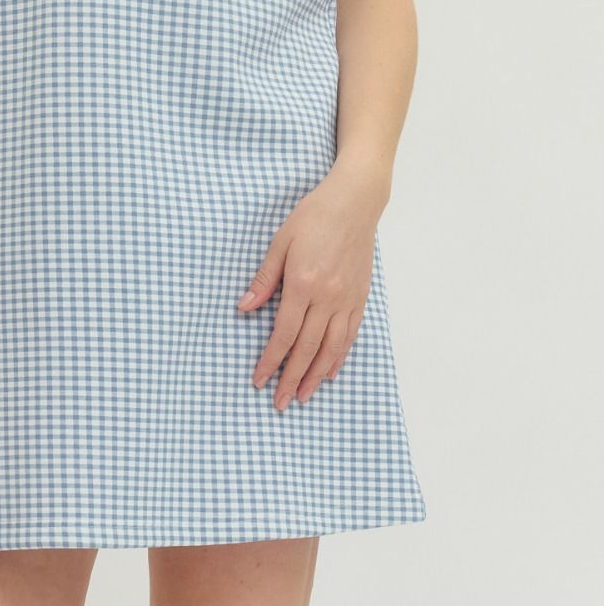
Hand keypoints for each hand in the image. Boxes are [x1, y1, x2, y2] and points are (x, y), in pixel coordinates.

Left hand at [236, 164, 386, 410]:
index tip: (259, 379)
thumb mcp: (281, 242)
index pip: (284, 334)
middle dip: (291, 378)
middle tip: (280, 402)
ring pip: (331, 348)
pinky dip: (339, 357)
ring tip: (303, 396)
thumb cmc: (314, 217)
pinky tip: (329, 371)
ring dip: (315, 376)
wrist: (354, 202)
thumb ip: (265, 278)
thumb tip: (245, 307)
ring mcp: (347, 299)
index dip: (271, 360)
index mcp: (303, 284)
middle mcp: (327, 297)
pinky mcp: (360, 297)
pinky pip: (350, 335)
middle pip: (307, 348)